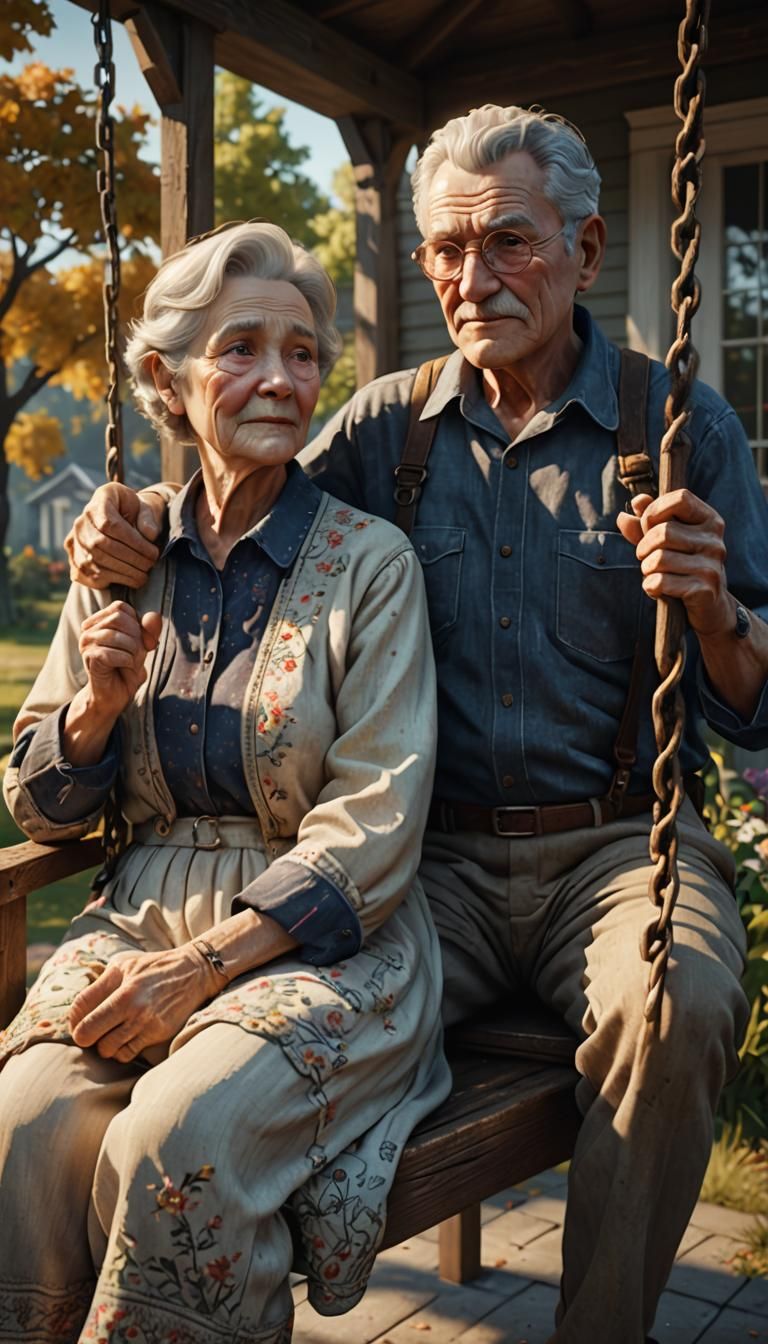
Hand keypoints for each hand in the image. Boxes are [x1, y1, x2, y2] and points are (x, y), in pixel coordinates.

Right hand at [65, 482, 164, 588]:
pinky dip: (112, 580)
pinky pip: (89, 576)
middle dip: (131, 559)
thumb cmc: (135, 513)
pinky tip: (130, 579)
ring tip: (144, 575)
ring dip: (124, 573)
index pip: (110, 525)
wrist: (120, 519)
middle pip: (101, 545)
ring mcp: (74, 542)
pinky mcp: (75, 561)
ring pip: (95, 562)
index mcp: (99, 501)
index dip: (133, 542)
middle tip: (150, 565)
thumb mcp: (145, 507)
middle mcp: (81, 522)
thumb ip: (149, 518)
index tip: (153, 552)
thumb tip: (150, 534)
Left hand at [69, 944, 217, 1061]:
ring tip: (109, 1034)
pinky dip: (120, 1051)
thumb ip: (100, 985)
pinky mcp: (157, 1034)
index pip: (79, 1009)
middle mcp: (131, 1005)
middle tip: (89, 1032)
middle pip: (86, 1034)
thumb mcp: (124, 965)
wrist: (194, 973)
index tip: (77, 1021)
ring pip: (106, 1049)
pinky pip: (126, 1054)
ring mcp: (144, 1022)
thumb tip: (77, 1010)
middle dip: (84, 1036)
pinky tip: (124, 1039)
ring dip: (103, 1044)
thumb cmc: (153, 967)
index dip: (72, 1019)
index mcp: (120, 985)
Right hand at [79, 600, 162, 721]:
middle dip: (135, 637)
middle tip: (137, 654)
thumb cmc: (127, 668)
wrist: (115, 695)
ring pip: (115, 635)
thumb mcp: (143, 645)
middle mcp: (88, 629)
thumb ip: (150, 629)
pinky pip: (111, 654)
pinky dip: (126, 661)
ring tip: (131, 662)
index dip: (137, 622)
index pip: (121, 607)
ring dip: (132, 651)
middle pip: (118, 618)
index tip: (142, 641)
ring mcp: (86, 643)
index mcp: (99, 621)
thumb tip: (155, 616)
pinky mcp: (89, 658)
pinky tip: (125, 667)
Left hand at [615, 489, 731, 638]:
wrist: (710, 607)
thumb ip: (646, 527)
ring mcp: (711, 565)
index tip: (647, 526)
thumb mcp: (666, 542)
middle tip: (646, 558)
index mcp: (709, 521)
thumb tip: (623, 516)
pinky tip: (658, 590)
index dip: (655, 511)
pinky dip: (650, 586)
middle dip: (644, 547)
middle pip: (663, 532)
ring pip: (659, 558)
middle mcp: (714, 541)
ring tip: (654, 575)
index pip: (680, 498)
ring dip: (646, 569)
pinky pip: (661, 581)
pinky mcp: (704, 588)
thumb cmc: (684, 568)